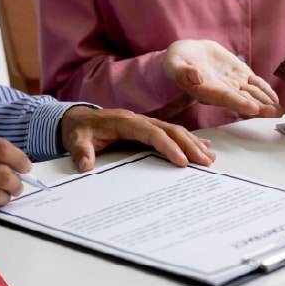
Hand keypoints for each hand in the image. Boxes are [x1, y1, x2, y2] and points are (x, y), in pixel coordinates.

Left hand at [60, 106, 216, 170]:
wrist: (78, 120)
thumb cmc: (80, 130)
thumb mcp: (75, 139)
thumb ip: (80, 151)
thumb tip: (85, 165)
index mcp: (126, 121)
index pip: (152, 133)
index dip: (168, 146)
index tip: (182, 161)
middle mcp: (140, 120)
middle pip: (170, 130)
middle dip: (189, 145)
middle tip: (205, 162)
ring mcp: (146, 124)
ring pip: (175, 131)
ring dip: (193, 143)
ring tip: (209, 158)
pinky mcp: (148, 130)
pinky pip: (172, 134)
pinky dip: (188, 140)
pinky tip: (203, 147)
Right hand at [163, 39, 282, 118]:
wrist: (188, 53)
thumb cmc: (178, 60)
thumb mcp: (173, 63)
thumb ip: (182, 71)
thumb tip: (195, 76)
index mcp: (207, 91)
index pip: (226, 98)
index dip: (240, 103)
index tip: (253, 108)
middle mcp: (222, 91)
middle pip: (244, 101)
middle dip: (260, 108)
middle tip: (275, 113)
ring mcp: (233, 84)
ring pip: (252, 94)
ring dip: (266, 101)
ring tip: (280, 109)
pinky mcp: (240, 75)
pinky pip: (255, 84)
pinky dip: (265, 90)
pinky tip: (275, 98)